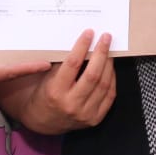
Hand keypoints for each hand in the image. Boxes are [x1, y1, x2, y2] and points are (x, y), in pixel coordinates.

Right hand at [0, 29, 115, 133]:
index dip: (82, 46)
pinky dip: (112, 79)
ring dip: (109, 64)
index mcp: (55, 92)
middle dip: (101, 53)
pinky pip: (109, 95)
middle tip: (106, 38)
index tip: (89, 33)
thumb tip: (81, 42)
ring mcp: (85, 114)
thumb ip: (63, 63)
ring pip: (104, 84)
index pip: (73, 64)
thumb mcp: (47, 78)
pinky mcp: (95, 119)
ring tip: (109, 50)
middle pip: (92, 75)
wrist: (43, 121)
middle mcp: (71, 104)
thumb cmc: (45, 94)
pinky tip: (110, 68)